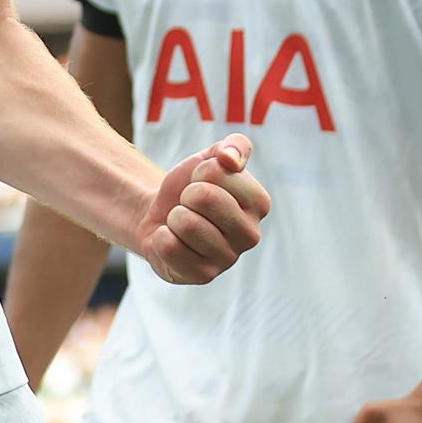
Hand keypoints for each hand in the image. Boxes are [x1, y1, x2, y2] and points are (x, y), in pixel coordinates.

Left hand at [134, 135, 268, 283]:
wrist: (162, 213)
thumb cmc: (192, 185)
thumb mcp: (211, 157)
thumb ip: (233, 146)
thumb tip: (230, 160)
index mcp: (259, 203)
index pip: (219, 172)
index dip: (200, 172)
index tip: (203, 182)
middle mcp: (251, 235)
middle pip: (203, 197)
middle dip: (186, 194)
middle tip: (190, 204)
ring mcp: (227, 259)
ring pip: (186, 224)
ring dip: (174, 217)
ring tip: (182, 222)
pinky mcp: (202, 276)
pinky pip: (169, 247)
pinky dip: (162, 238)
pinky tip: (174, 241)